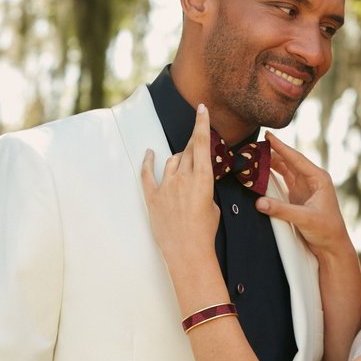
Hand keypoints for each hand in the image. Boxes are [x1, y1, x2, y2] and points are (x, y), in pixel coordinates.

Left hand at [141, 103, 220, 272]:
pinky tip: (149, 154)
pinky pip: (148, 174)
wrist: (188, 252)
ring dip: (178, 158)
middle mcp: (183, 177)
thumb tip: (197, 180)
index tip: (201, 108)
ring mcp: (166, 186)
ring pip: (172, 161)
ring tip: (183, 161)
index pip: (202, 143)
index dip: (202, 123)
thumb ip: (203, 186)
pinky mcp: (153, 197)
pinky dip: (148, 163)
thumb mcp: (212, 204)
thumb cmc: (205, 231)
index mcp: (202, 178)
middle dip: (193, 145)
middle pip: (187, 151)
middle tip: (197, 143)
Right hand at [255, 133, 349, 257]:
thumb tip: (259, 202)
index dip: (281, 147)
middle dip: (272, 153)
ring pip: (284, 169)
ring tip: (254, 155)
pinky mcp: (297, 196)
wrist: (332, 246)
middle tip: (254, 145)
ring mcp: (303, 187)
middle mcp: (311, 179)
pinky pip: (282, 180)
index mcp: (318, 178)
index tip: (268, 135)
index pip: (296, 159)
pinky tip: (260, 172)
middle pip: (288, 161)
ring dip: (270, 163)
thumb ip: (281, 210)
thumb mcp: (304, 218)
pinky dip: (271, 175)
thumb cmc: (326, 230)